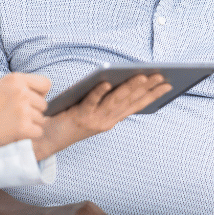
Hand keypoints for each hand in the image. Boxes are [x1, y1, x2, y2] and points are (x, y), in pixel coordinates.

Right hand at [0, 73, 51, 150]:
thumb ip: (19, 86)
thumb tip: (40, 92)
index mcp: (16, 79)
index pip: (46, 84)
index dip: (40, 94)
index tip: (31, 100)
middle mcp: (21, 92)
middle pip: (43, 104)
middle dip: (33, 111)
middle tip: (15, 116)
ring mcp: (23, 110)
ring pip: (41, 119)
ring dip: (30, 124)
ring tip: (12, 124)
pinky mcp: (23, 127)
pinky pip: (38, 131)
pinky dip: (29, 135)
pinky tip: (15, 132)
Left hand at [32, 73, 170, 158]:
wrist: (45, 139)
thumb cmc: (67, 119)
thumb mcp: (91, 109)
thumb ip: (104, 98)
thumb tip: (117, 77)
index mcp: (111, 119)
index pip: (136, 105)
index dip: (152, 95)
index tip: (168, 84)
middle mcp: (106, 121)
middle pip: (130, 101)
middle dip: (148, 88)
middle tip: (162, 75)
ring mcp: (94, 120)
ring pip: (115, 101)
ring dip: (129, 88)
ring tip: (142, 75)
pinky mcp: (79, 117)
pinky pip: (90, 102)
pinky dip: (99, 92)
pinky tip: (106, 82)